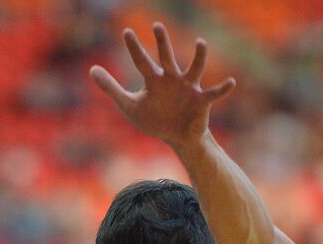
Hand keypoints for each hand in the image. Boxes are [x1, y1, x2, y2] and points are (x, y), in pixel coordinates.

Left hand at [90, 22, 235, 149]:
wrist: (177, 137)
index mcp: (154, 79)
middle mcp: (172, 79)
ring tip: (201, 43)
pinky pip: (214, 94)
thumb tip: (91, 69)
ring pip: (194, 68)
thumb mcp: (129, 105)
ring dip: (198, 57)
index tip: (126, 31)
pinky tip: (231, 82)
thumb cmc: (154, 118)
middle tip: (156, 26)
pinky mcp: (202, 101)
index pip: (141, 61)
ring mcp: (188, 88)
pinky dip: (223, 89)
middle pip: (166, 58)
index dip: (134, 47)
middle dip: (162, 43)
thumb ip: (111, 88)